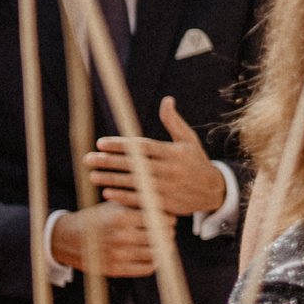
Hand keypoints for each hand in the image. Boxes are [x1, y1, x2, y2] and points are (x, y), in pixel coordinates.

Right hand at [49, 199, 174, 277]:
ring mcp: (118, 255)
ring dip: (164, 247)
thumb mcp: (114, 204)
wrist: (65, 238)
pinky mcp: (115, 270)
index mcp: (122, 217)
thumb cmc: (97, 217)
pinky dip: (154, 261)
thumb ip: (139, 202)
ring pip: (158, 252)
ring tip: (161, 241)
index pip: (161, 218)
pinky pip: (147, 268)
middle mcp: (121, 237)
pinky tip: (152, 254)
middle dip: (168, 231)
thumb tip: (169, 201)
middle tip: (167, 229)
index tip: (168, 217)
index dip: (169, 218)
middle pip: (163, 236)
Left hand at [88, 98, 226, 215]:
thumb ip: (174, 122)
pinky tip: (107, 193)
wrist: (214, 191)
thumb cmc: (196, 162)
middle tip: (88, 159)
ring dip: (111, 179)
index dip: (120, 144)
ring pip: (135, 182)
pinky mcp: (167, 203)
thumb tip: (167, 100)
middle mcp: (171, 169)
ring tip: (92, 175)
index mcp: (174, 152)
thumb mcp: (189, 140)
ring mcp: (168, 187)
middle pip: (134, 164)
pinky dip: (123, 197)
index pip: (142, 146)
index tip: (100, 143)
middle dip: (109, 161)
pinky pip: (141, 200)